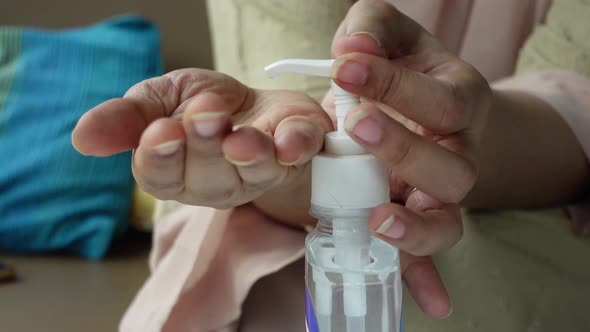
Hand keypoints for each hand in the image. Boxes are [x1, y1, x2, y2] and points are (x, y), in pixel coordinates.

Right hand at [72, 69, 331, 215]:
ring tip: (239, 136)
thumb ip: (126, 119)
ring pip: (252, 171)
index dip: (160, 157)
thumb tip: (82, 137)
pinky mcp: (297, 153)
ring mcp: (261, 171)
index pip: (161, 177)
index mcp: (178, 172)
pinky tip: (287, 141)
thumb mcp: (160, 102)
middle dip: (204, 145)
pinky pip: (298, 154)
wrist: (261, 107)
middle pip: (206, 177)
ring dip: (246, 152)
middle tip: (204, 114)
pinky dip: (294, 146)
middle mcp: (219, 181)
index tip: (161, 131)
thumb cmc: (207, 109)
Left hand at [327, 0, 491, 317]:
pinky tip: (427, 301)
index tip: (346, 67)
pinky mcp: (420, 218)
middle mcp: (460, 151)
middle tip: (356, 124)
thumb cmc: (408, 69)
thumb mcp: (392, 35)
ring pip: (446, 219)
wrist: (435, 108)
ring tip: (377, 218)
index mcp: (458, 99)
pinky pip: (426, 252)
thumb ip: (372, 30)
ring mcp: (442, 193)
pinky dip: (421, 273)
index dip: (393, 84)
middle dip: (403, 149)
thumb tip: (351, 49)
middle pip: (450, 168)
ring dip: (415, 225)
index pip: (437, 97)